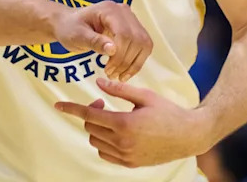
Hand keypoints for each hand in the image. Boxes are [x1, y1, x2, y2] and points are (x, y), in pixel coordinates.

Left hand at [53, 2, 152, 80]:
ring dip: (134, 63)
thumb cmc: (70, 28)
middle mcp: (124, 11)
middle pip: (137, 39)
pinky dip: (136, 61)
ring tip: (118, 76)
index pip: (124, 34)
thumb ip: (95, 41)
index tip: (108, 70)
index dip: (120, 55)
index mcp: (109, 9)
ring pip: (144, 44)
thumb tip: (113, 50)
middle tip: (111, 75)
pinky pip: (143, 46)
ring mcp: (130, 19)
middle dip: (126, 61)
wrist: (68, 23)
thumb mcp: (77, 36)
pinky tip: (125, 72)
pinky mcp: (133, 29)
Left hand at [55, 78, 212, 167]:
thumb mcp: (144, 96)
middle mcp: (122, 143)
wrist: (189, 135)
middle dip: (90, 113)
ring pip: (96, 142)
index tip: (58, 105)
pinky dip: (103, 142)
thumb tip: (98, 82)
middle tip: (102, 102)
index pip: (89, 115)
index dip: (72, 109)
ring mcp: (126, 156)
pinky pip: (105, 154)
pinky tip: (114, 132)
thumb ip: (119, 90)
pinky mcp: (130, 163)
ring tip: (110, 117)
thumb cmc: (168, 112)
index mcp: (124, 124)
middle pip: (91, 127)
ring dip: (96, 128)